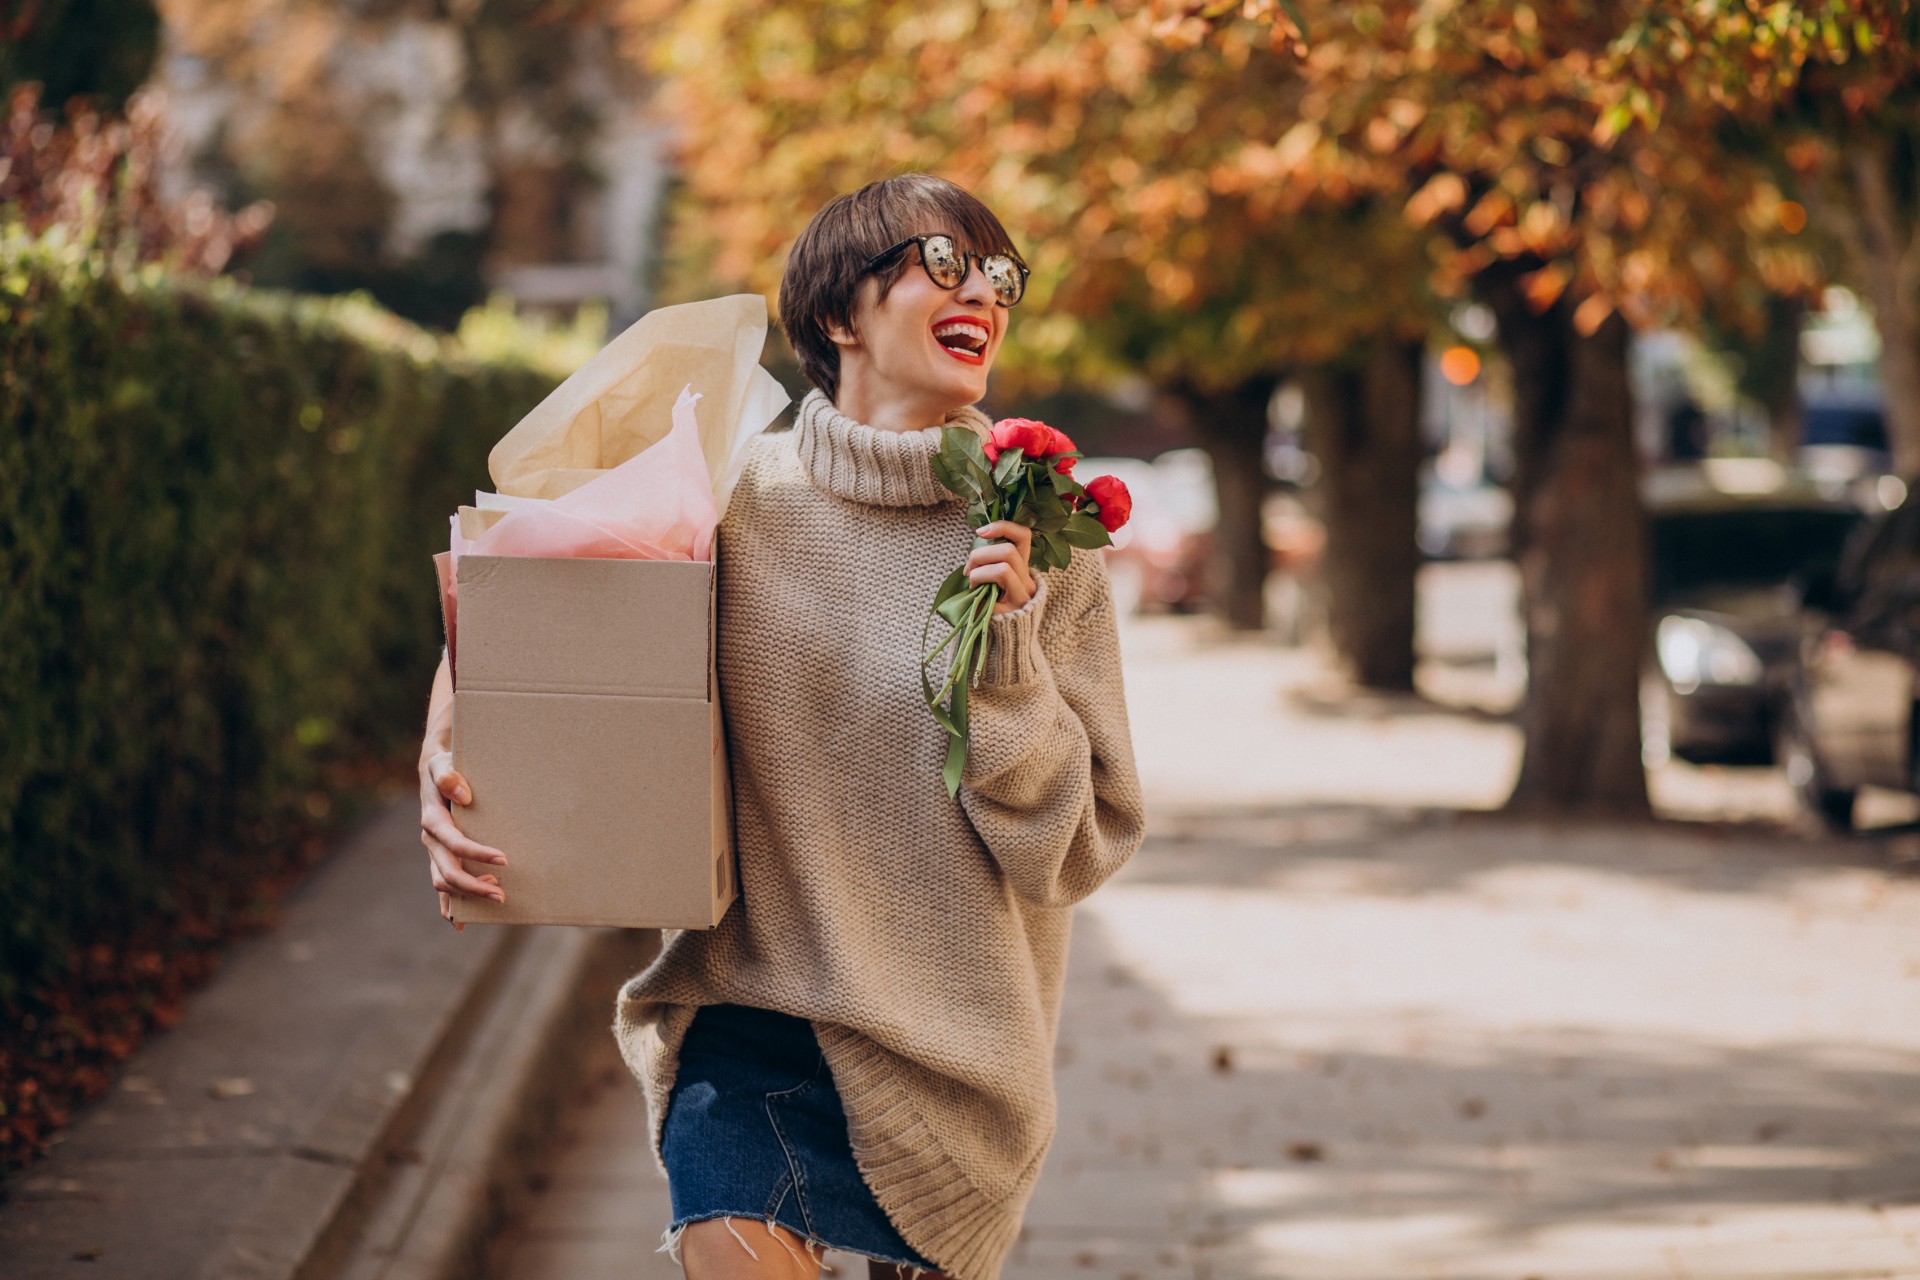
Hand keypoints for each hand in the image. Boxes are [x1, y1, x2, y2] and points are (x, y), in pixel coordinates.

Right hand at [420, 749, 508, 927]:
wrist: (435, 772)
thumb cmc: (445, 766)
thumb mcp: (442, 763)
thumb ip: (448, 775)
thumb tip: (463, 795)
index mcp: (432, 821)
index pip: (455, 844)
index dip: (477, 854)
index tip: (504, 859)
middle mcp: (430, 840)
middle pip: (447, 873)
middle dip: (474, 887)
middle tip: (502, 895)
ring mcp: (434, 851)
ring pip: (444, 883)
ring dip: (468, 895)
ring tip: (498, 896)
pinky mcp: (440, 857)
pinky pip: (441, 886)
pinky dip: (449, 906)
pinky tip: (461, 922)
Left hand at [969, 520, 1037, 615]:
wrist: (1007, 642)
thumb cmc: (995, 607)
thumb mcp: (995, 581)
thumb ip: (991, 562)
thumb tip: (976, 545)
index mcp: (1024, 569)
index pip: (1024, 536)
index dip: (1003, 527)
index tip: (980, 532)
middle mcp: (1028, 582)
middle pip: (1008, 551)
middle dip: (980, 554)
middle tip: (968, 568)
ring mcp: (1022, 597)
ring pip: (1003, 569)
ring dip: (978, 572)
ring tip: (972, 583)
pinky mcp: (1011, 611)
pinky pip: (990, 592)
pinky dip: (978, 589)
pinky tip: (975, 598)